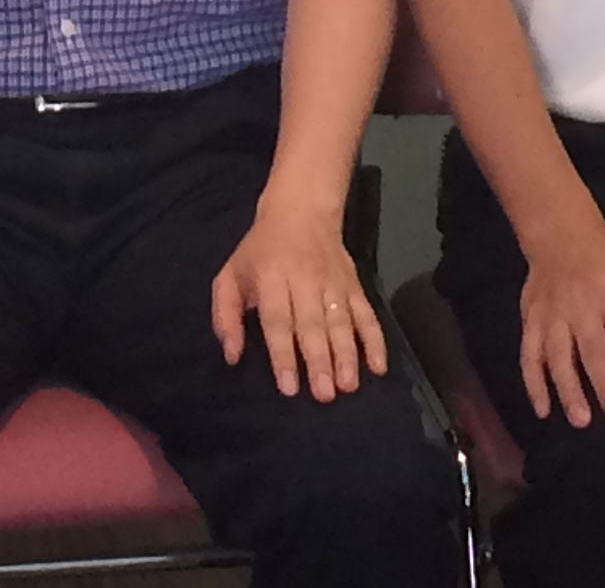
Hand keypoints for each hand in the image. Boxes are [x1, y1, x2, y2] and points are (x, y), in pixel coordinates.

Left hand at [210, 200, 386, 400]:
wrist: (301, 209)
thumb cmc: (260, 250)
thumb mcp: (230, 274)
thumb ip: (226, 316)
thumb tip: (232, 355)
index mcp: (271, 277)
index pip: (278, 320)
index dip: (283, 355)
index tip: (289, 387)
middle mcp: (304, 280)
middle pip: (313, 325)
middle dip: (319, 361)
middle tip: (324, 395)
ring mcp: (333, 282)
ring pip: (341, 321)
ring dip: (347, 355)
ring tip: (348, 386)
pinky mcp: (354, 284)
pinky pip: (367, 313)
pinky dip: (375, 339)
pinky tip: (378, 366)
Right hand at [518, 219, 604, 429]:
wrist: (562, 234)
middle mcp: (581, 306)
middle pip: (593, 351)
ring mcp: (552, 314)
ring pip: (558, 356)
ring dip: (568, 389)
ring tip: (581, 420)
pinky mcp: (531, 320)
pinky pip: (528, 354)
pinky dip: (532, 384)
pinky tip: (543, 410)